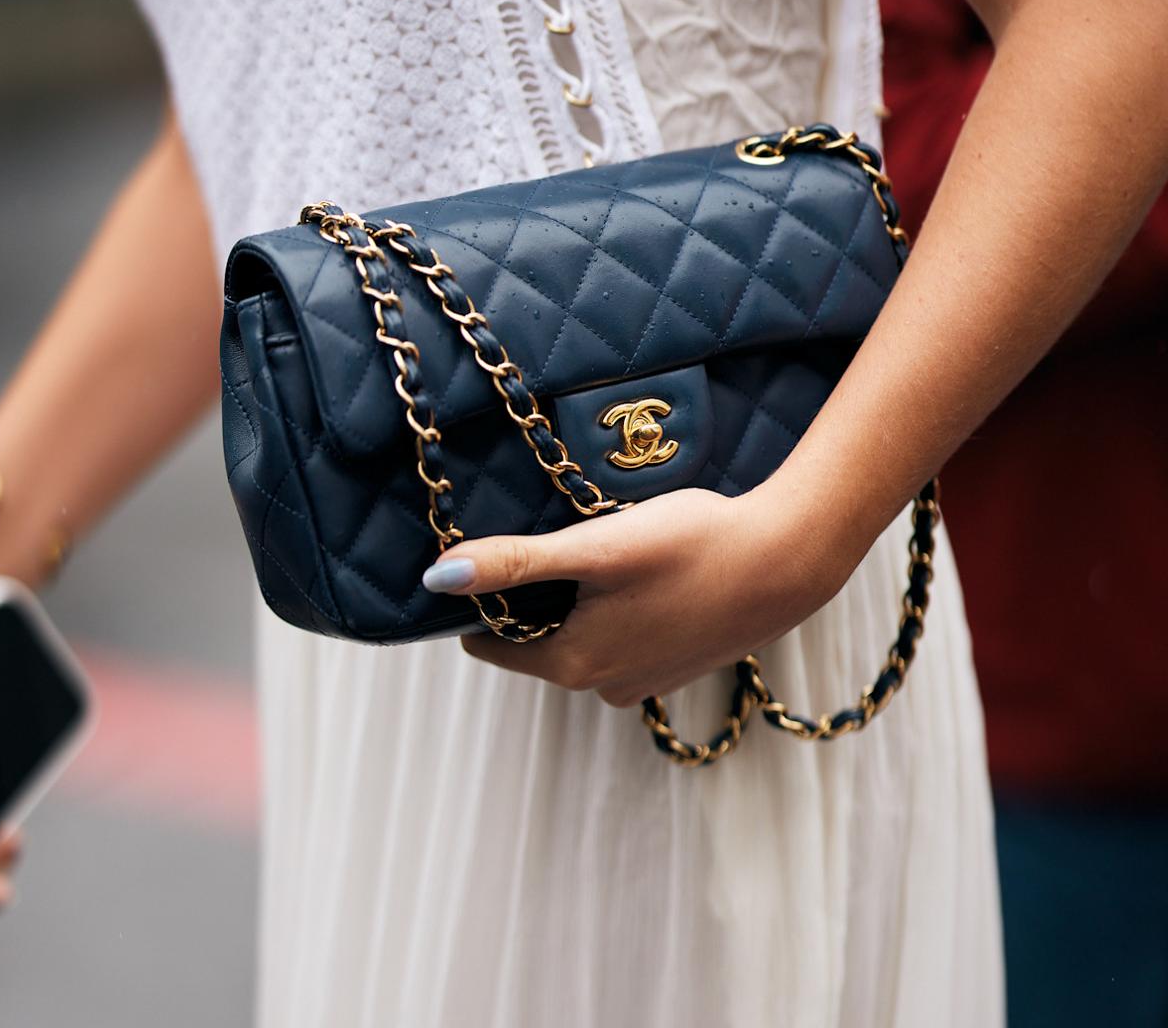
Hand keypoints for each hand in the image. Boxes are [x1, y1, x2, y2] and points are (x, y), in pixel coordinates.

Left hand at [429, 482, 861, 707]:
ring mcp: (641, 681)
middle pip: (537, 637)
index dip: (485, 597)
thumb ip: (516, 563)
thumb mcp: (594, 548)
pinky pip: (620, 636)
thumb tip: (438, 577)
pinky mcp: (673, 665)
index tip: (494, 554)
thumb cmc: (689, 548)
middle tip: (560, 538)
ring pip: (581, 634)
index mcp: (570, 665)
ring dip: (579, 599)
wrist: (786, 563)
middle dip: (535, 595)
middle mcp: (601, 686)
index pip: (492, 641)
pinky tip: (641, 570)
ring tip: (604, 549)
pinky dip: (616, 607)